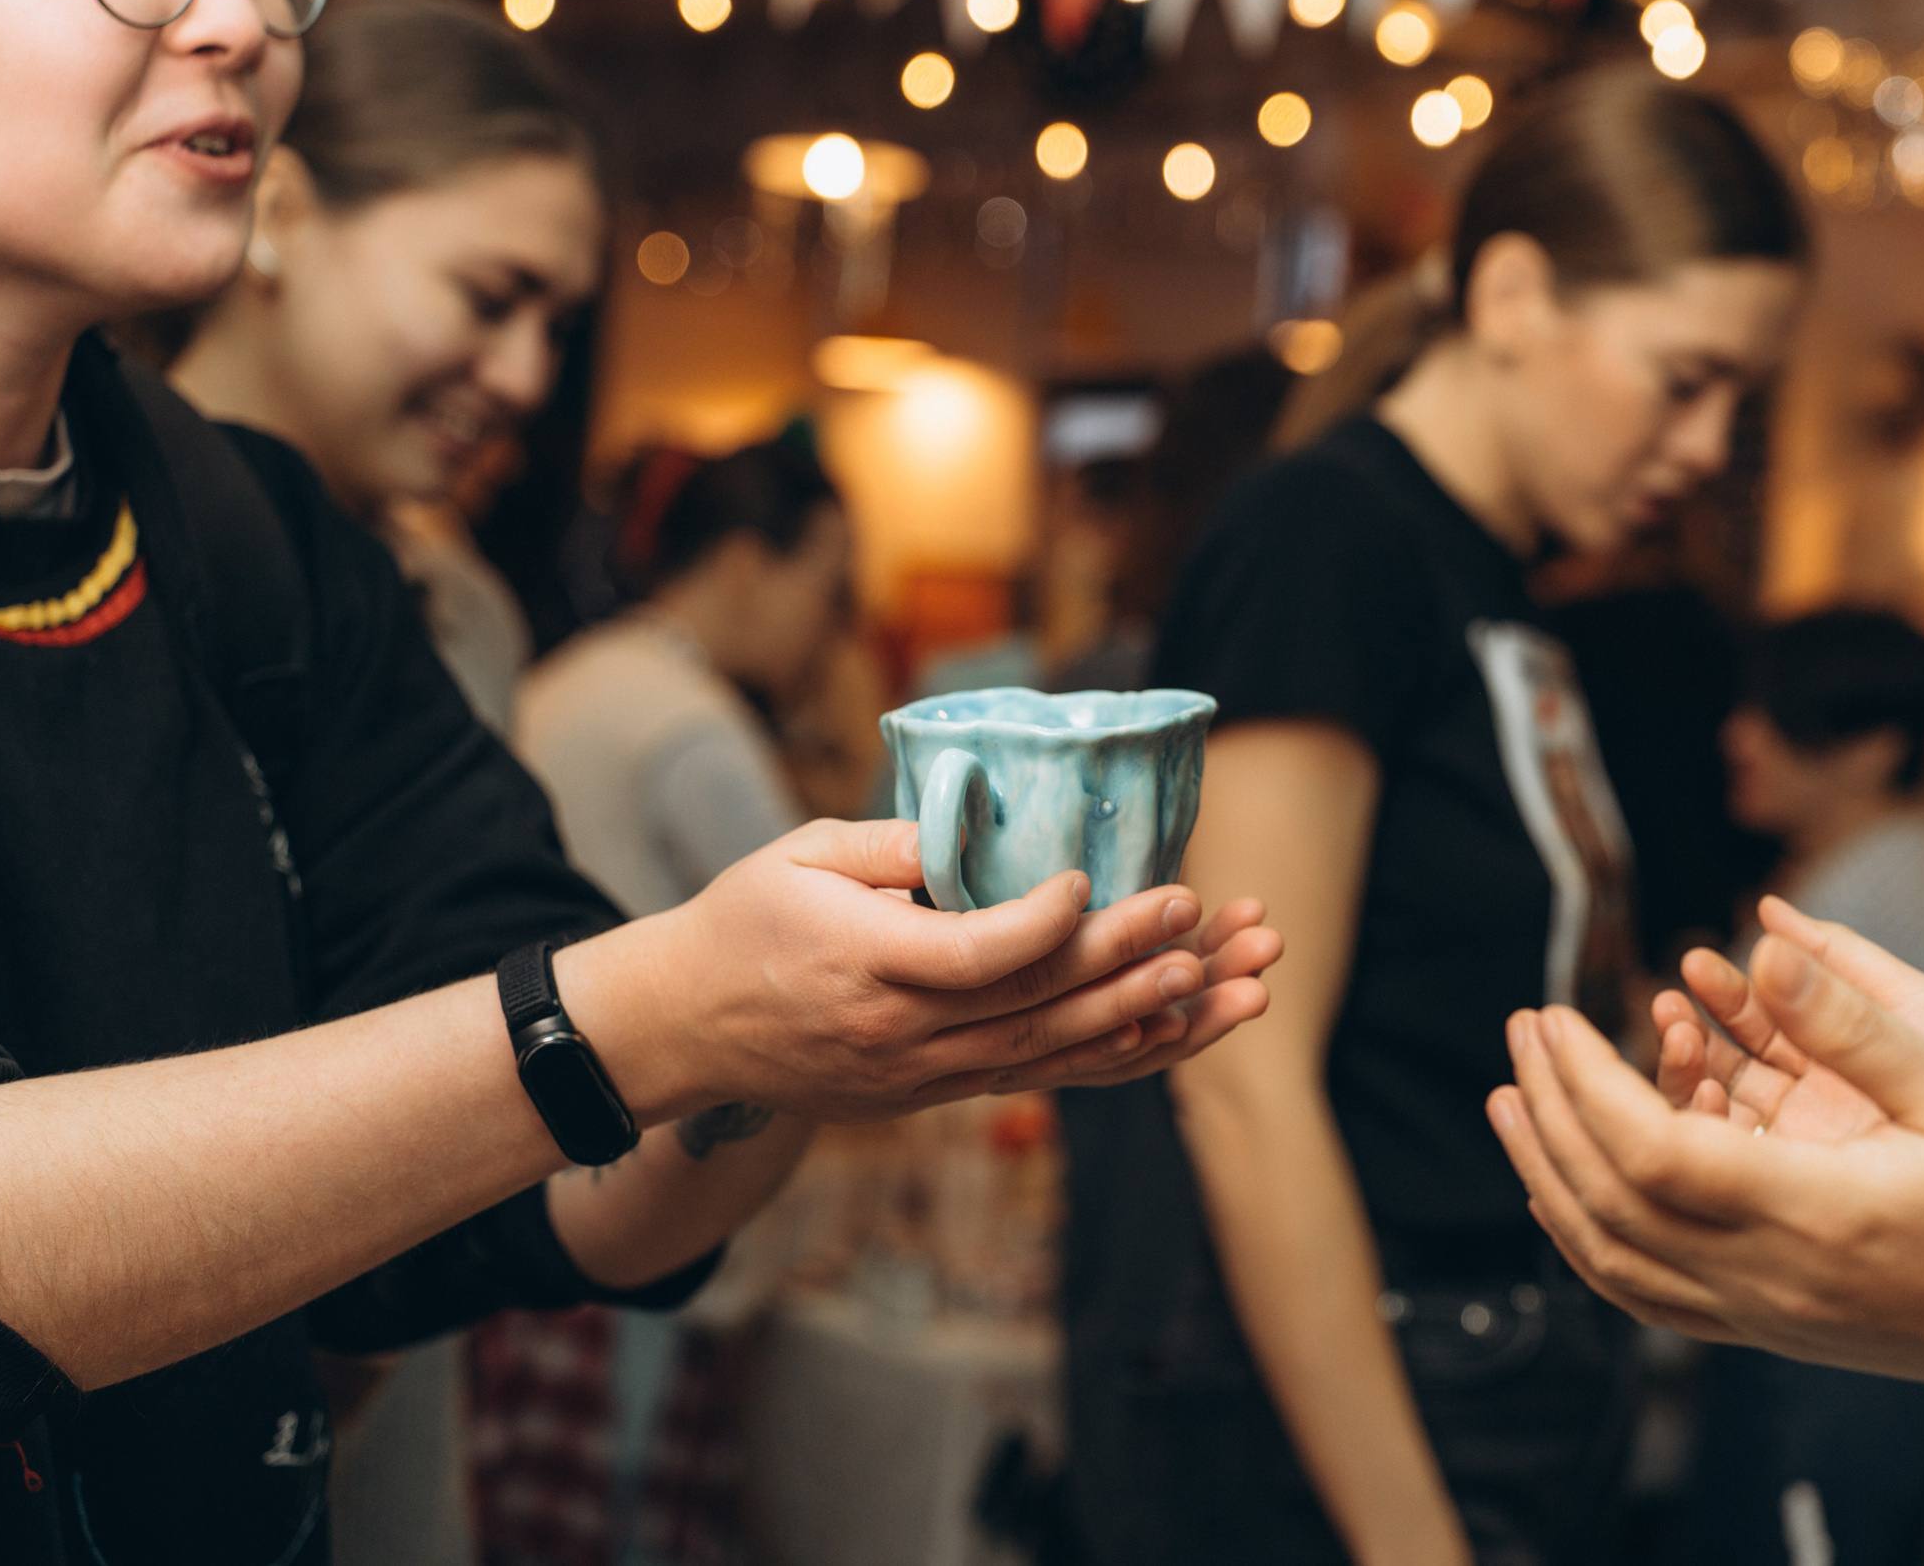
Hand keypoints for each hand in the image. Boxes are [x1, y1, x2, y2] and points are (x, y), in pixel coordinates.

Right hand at [571, 819, 1277, 1124]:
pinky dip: (1117, 1059)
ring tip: (1238, 987)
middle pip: (1039, 1006)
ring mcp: (926, 1077)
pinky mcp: (940, 1093)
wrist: (685, 1029)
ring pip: (1059, 1054)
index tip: (1092, 880)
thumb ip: (890, 844)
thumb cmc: (742, 922)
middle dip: (1132, 962)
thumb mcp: (800, 857)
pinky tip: (1181, 1032)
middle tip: (1204, 915)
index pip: (977, 955)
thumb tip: (975, 829)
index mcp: (866, 967)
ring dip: (1155, 1019)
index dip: (1046, 925)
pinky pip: (1044, 1079)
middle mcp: (905, 1036)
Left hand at [1486, 933, 1923, 1411]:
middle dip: (1545, 1111)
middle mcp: (1769, 1278)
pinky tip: (1573, 1183)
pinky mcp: (1771, 1329)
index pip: (1647, 1152)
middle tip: (1520, 1030)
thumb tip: (1760, 943)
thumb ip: (1851, 1022)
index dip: (1583, 1083)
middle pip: (1606, 1204)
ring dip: (1545, 1175)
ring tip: (1513, 1100)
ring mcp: (1764, 1316)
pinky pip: (1646, 1293)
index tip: (1556, 1016)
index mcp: (1810, 1213)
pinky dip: (1588, 1235)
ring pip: (1611, 1260)